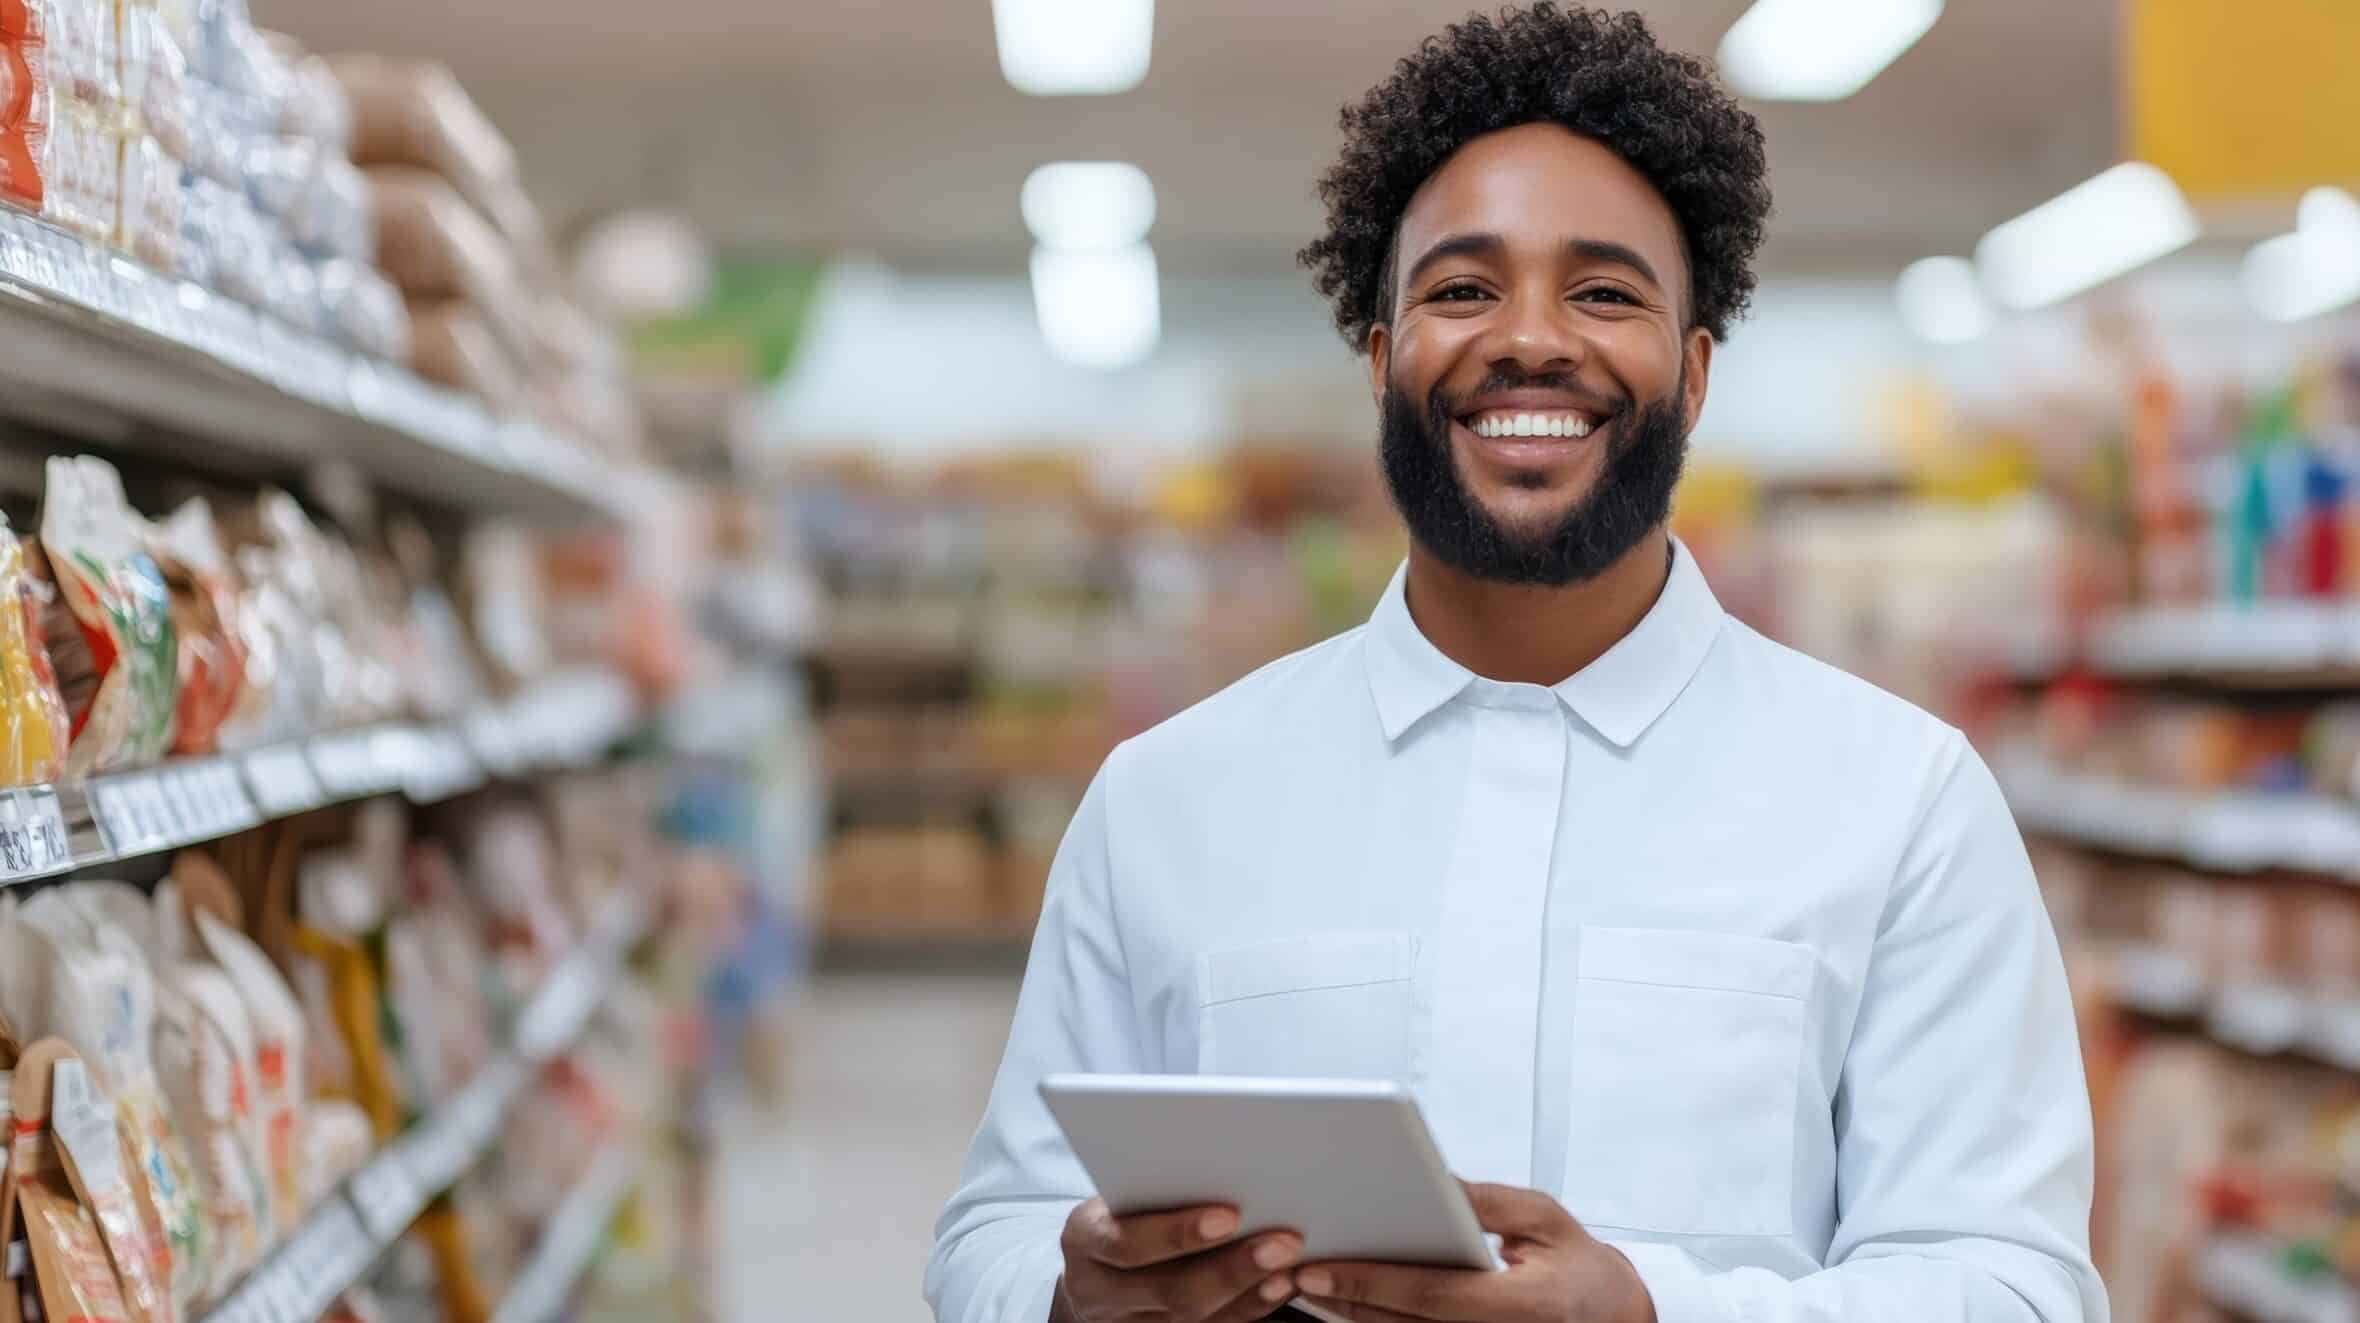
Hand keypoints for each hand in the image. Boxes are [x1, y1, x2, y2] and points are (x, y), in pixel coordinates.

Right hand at [1051, 1198, 1304, 1322]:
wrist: (1092, 1267)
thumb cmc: (1119, 1209)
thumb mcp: (1119, 1191)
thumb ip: (1158, 1185)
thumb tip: (1229, 1161)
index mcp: (1083, 1238)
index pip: (1125, 1243)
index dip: (1177, 1233)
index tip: (1229, 1215)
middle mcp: (1097, 1289)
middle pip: (1168, 1289)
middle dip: (1230, 1266)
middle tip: (1282, 1242)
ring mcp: (1126, 1322)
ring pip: (1191, 1318)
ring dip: (1247, 1289)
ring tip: (1288, 1264)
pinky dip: (1249, 1308)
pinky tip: (1279, 1285)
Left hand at [1292, 1184, 1653, 1322]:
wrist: (1611, 1318)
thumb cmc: (1580, 1267)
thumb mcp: (1545, 1219)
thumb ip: (1486, 1203)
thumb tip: (1434, 1181)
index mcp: (1523, 1306)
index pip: (1430, 1296)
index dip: (1370, 1280)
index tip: (1319, 1266)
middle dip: (1342, 1296)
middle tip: (1289, 1270)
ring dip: (1350, 1312)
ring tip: (1304, 1281)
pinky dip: (1376, 1320)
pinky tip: (1344, 1299)